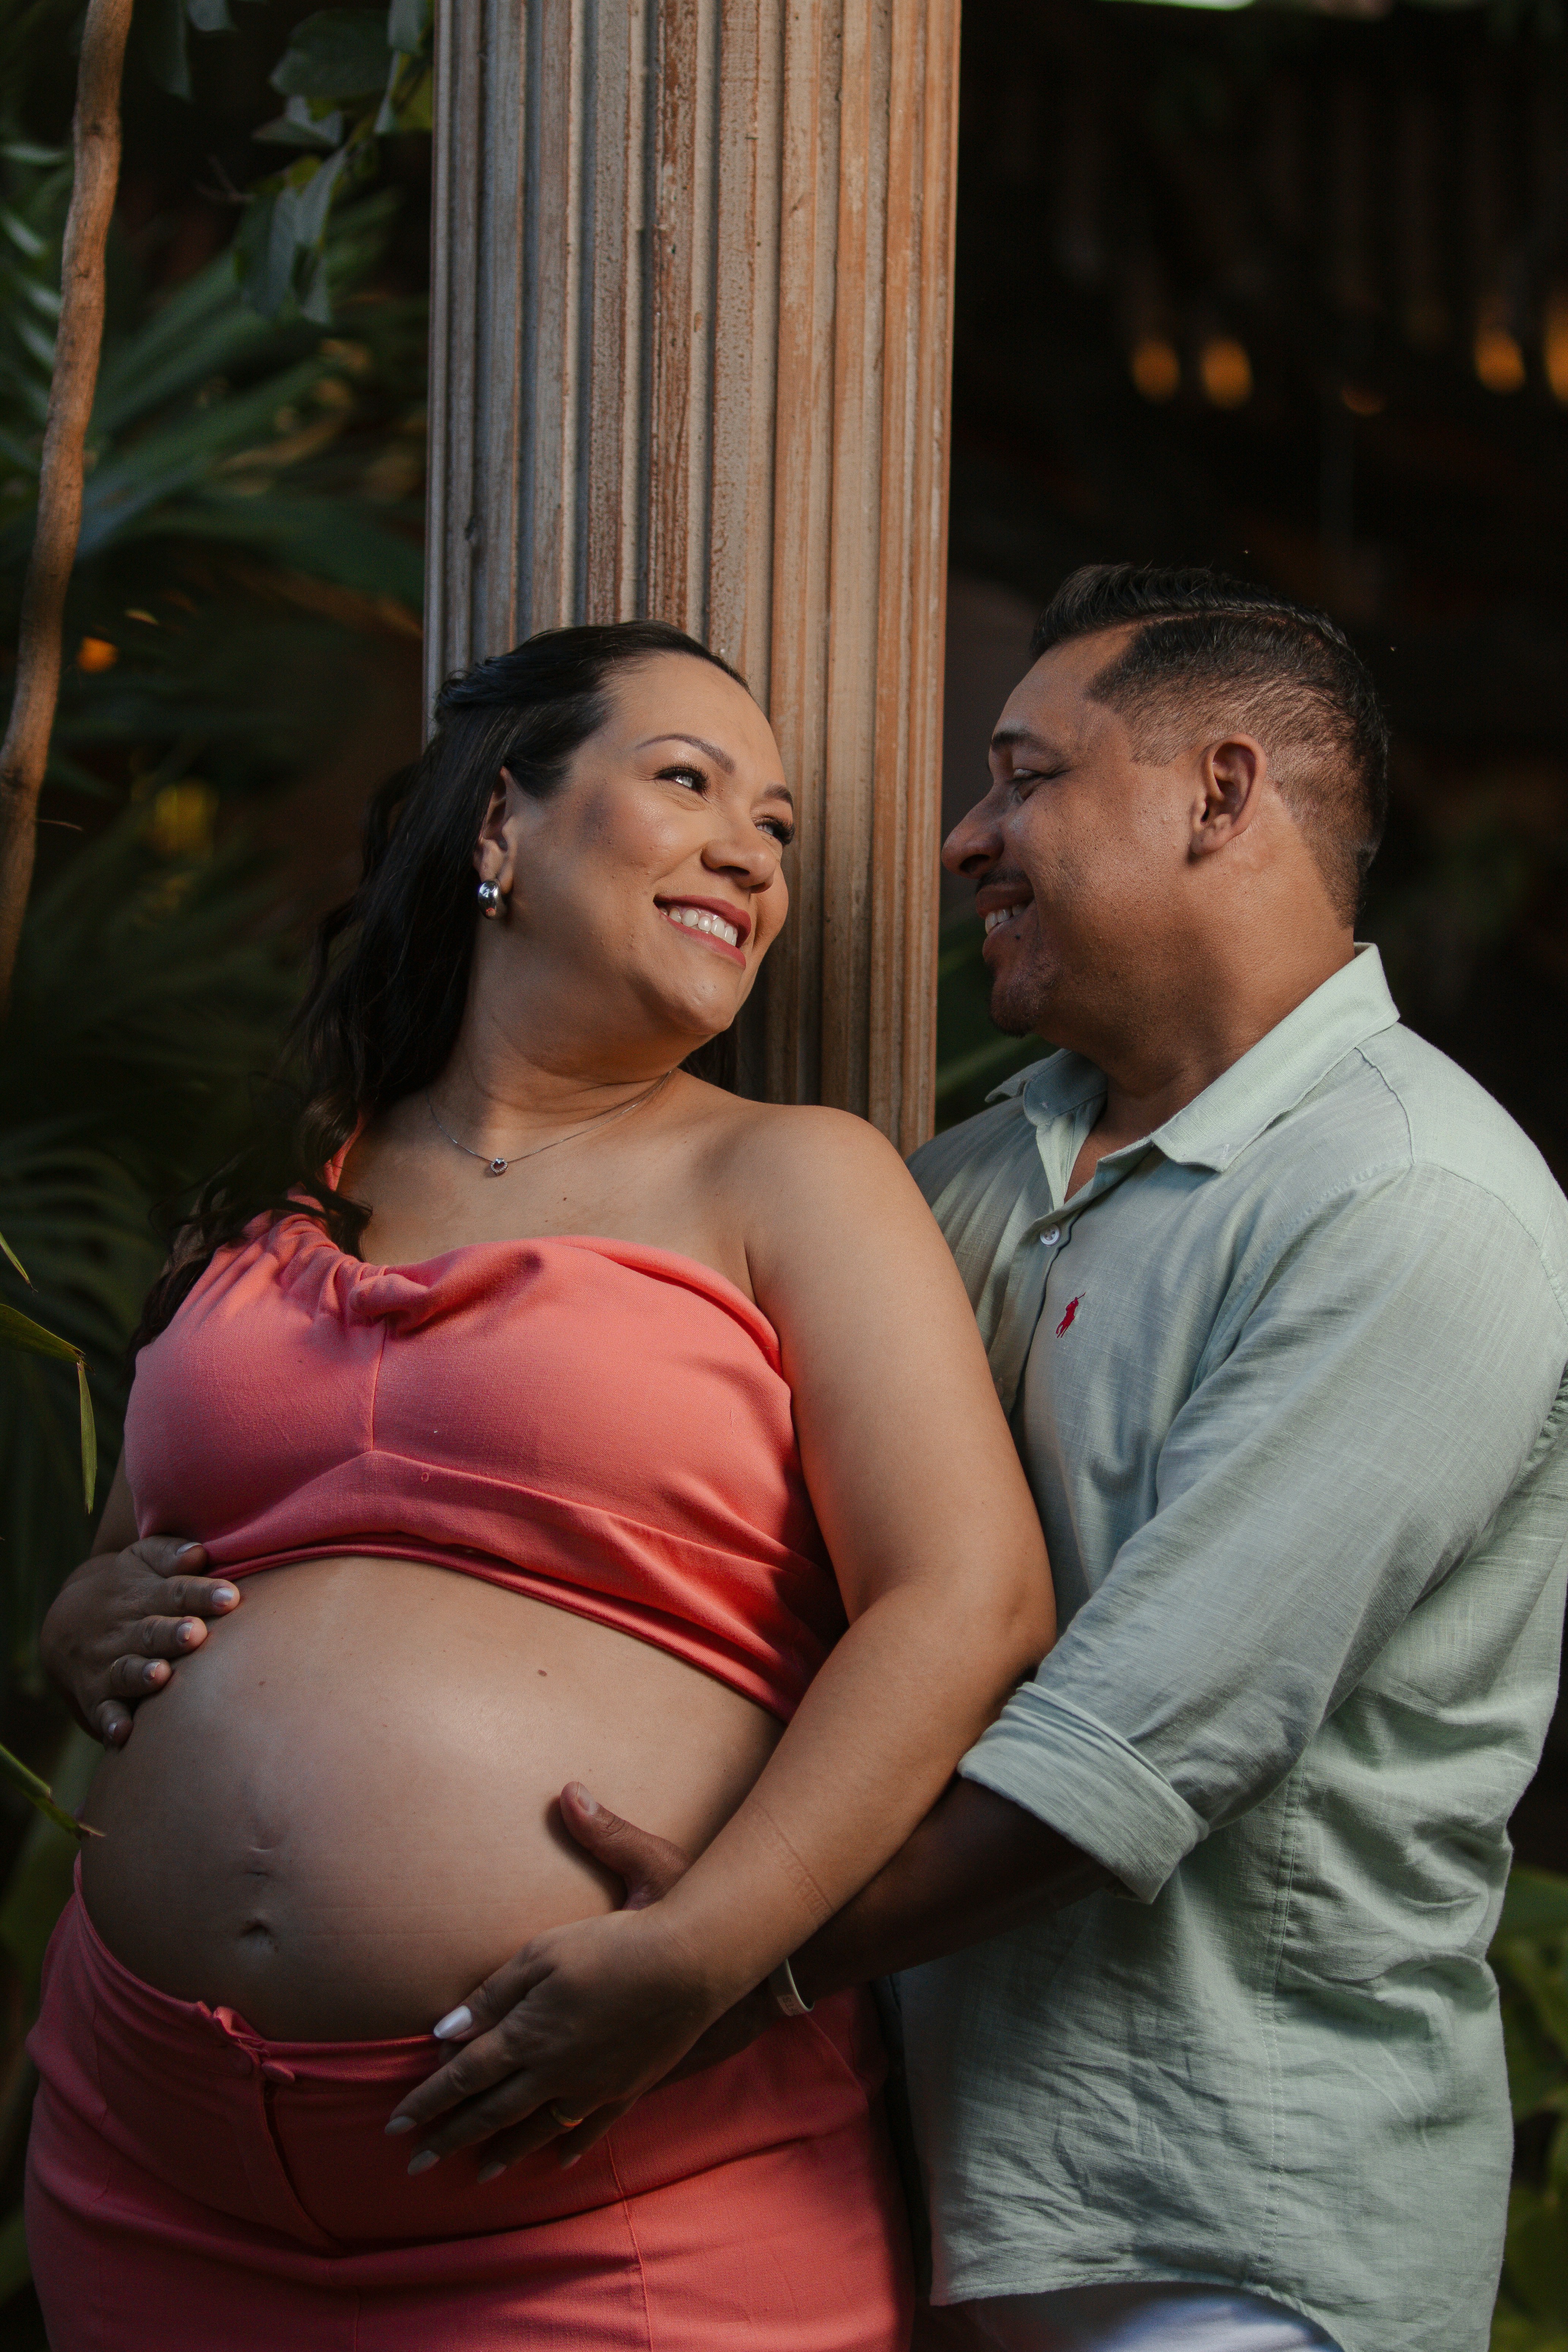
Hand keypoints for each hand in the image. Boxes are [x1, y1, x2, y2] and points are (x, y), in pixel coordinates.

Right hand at [40, 1538, 239, 1745]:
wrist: (66, 1624)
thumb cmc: (127, 1588)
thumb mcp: (141, 1560)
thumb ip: (170, 1553)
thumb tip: (199, 1551)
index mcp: (144, 1596)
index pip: (176, 1592)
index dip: (201, 1594)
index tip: (230, 1597)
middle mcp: (125, 1631)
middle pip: (151, 1631)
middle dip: (173, 1634)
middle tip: (196, 1633)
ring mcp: (109, 1665)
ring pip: (127, 1670)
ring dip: (143, 1675)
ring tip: (161, 1675)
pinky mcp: (96, 1697)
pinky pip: (103, 1712)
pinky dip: (111, 1723)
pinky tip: (122, 1734)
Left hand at [387, 1784, 778, 2178]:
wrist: (688, 1962)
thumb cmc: (612, 1943)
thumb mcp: (542, 1952)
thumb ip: (493, 1993)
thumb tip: (443, 2032)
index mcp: (527, 2035)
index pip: (463, 2076)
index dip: (427, 2101)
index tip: (394, 2125)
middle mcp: (553, 2071)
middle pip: (490, 2111)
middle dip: (449, 2136)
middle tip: (415, 2164)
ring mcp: (592, 2085)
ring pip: (536, 2127)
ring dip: (502, 2150)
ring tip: (478, 2172)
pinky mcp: (627, 2085)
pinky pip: (591, 2127)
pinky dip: (569, 2145)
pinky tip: (557, 2159)